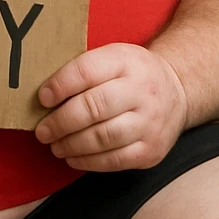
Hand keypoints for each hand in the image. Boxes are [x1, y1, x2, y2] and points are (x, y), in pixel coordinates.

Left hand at [34, 43, 187, 171]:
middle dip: (60, 122)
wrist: (177, 91)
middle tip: (42, 130)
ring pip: (102, 137)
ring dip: (71, 144)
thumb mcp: (113, 57)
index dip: (60, 86)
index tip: (42, 98)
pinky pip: (114, 160)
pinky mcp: (152, 150)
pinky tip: (73, 156)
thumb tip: (45, 95)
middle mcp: (142, 91)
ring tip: (54, 145)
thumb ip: (83, 70)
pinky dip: (88, 161)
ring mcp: (150, 123)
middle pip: (93, 108)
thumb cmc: (132, 74)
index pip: (86, 71)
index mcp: (126, 61)